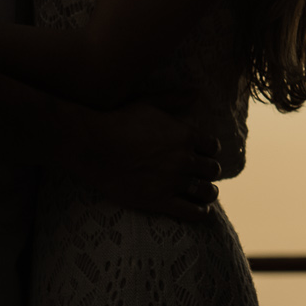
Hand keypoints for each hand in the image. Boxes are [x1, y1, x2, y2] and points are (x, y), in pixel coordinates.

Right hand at [65, 101, 220, 221]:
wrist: (92, 146)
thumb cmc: (119, 121)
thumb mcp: (149, 103)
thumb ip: (174, 99)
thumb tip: (196, 93)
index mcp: (185, 135)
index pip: (213, 147)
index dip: (209, 152)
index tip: (204, 155)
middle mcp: (184, 159)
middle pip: (211, 169)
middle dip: (209, 172)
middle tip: (203, 175)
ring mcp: (172, 181)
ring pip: (205, 191)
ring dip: (208, 193)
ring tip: (206, 194)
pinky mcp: (158, 200)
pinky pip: (190, 211)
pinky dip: (200, 213)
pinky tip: (201, 212)